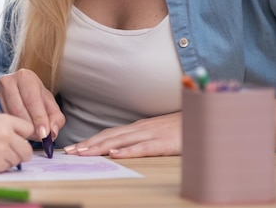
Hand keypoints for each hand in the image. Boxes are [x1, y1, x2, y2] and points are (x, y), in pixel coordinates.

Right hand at [0, 68, 65, 142]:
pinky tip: (18, 131)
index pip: (32, 100)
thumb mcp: (48, 103)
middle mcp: (8, 81)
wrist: (13, 91)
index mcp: (25, 77)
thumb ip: (56, 118)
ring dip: (21, 130)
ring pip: (9, 116)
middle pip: (19, 109)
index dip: (39, 118)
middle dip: (30, 126)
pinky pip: (1, 121)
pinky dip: (11, 129)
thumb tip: (52, 133)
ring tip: (30, 134)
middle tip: (39, 137)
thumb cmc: (34, 97)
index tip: (44, 134)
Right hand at [0, 113, 33, 172]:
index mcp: (5, 120)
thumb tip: (33, 136)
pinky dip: (1, 165)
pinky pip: (8, 167)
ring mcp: (1, 150)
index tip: (19, 137)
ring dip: (10, 159)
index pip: (29, 129)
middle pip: (28, 149)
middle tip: (10, 149)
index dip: (24, 135)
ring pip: (18, 160)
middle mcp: (5, 134)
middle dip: (22, 151)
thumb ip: (12, 126)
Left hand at [64, 112, 181, 157]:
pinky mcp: (164, 143)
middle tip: (70, 152)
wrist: (205, 120)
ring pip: (121, 141)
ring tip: (83, 152)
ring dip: (100, 147)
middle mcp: (141, 129)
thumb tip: (123, 148)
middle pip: (109, 137)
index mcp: (138, 127)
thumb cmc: (182, 129)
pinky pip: (143, 147)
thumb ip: (142, 139)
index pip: (109, 134)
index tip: (74, 148)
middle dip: (88, 144)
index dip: (90, 141)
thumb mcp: (158, 133)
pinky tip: (115, 155)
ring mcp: (151, 135)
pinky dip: (128, 151)